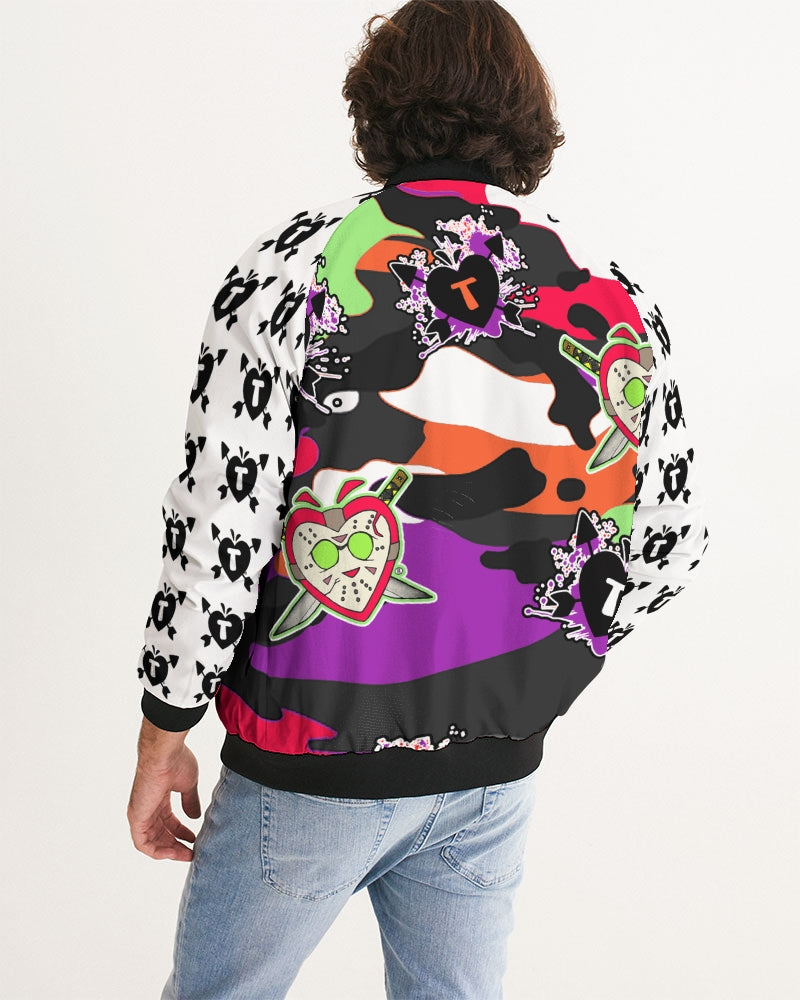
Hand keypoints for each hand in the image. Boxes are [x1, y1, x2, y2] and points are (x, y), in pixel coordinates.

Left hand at [127, 742, 201, 861]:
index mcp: (158, 797)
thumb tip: (195, 817)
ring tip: (186, 855)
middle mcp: (147, 807)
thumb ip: (190, 802)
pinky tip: (173, 852)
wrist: (164, 754)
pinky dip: (157, 852)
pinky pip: (143, 843)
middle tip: (191, 852)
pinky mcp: (136, 818)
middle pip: (160, 833)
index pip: (168, 821)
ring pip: (151, 842)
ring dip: (168, 851)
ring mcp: (140, 813)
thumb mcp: (188, 785)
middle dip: (176, 845)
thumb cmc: (176, 762)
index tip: (194, 839)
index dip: (181, 832)